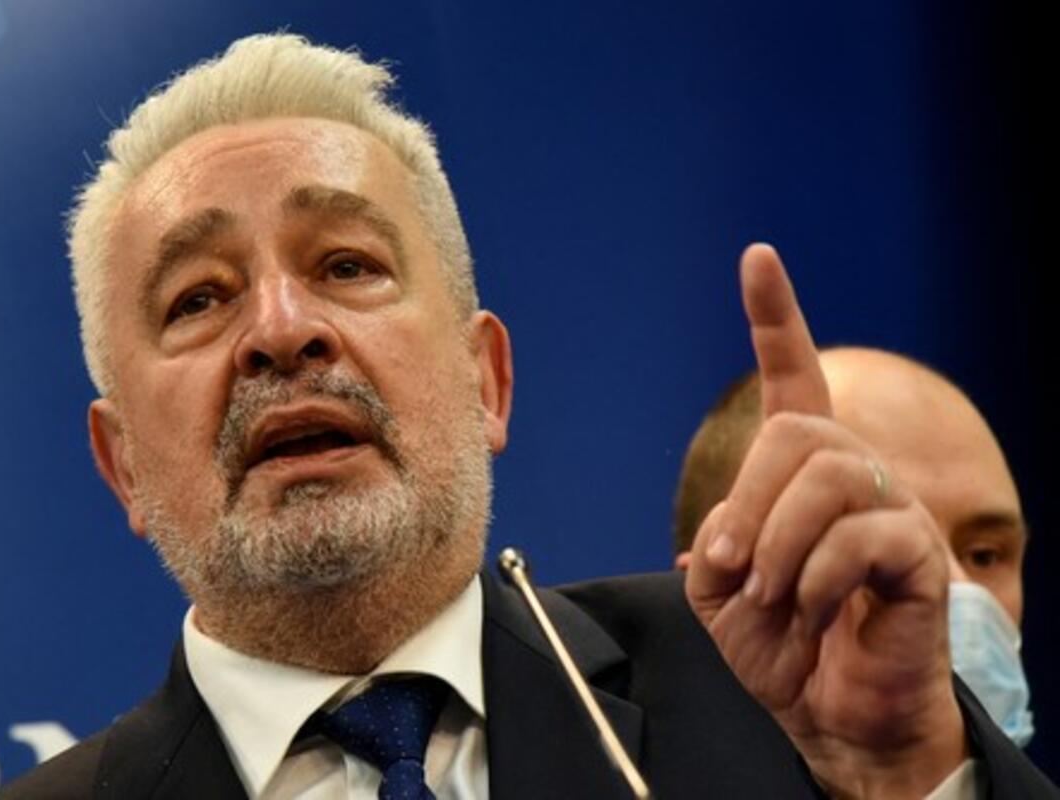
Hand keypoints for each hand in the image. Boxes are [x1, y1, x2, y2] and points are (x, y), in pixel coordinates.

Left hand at [685, 244, 965, 798]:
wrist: (832, 716)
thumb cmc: (781, 648)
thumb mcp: (718, 589)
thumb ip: (716, 535)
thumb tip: (729, 520)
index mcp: (801, 473)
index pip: (796, 374)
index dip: (776, 316)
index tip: (757, 257)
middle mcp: (853, 474)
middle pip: (797, 429)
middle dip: (747, 502)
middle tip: (730, 565)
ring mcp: (891, 509)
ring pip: (828, 472)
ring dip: (776, 540)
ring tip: (770, 593)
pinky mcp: (919, 554)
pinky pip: (861, 534)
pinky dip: (816, 577)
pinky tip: (814, 609)